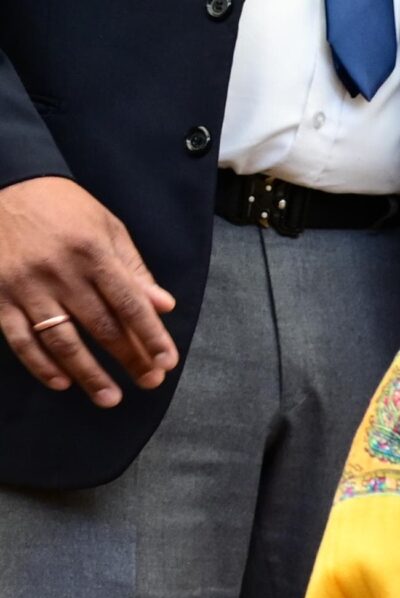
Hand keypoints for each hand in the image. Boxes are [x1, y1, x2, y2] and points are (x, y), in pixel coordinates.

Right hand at [0, 177, 178, 406]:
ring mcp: (26, 284)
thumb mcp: (106, 228)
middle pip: (101, 327)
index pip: (130, 304)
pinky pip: (20, 337)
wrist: (4, 182)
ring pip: (61, 339)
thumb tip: (164, 306)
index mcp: (91, 252)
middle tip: (150, 382)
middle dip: (129, 359)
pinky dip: (40, 364)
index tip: (167, 362)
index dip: (151, 337)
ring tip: (110, 398)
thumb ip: (134, 270)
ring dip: (88, 373)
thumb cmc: (63, 208)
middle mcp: (59, 271)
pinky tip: (62, 382)